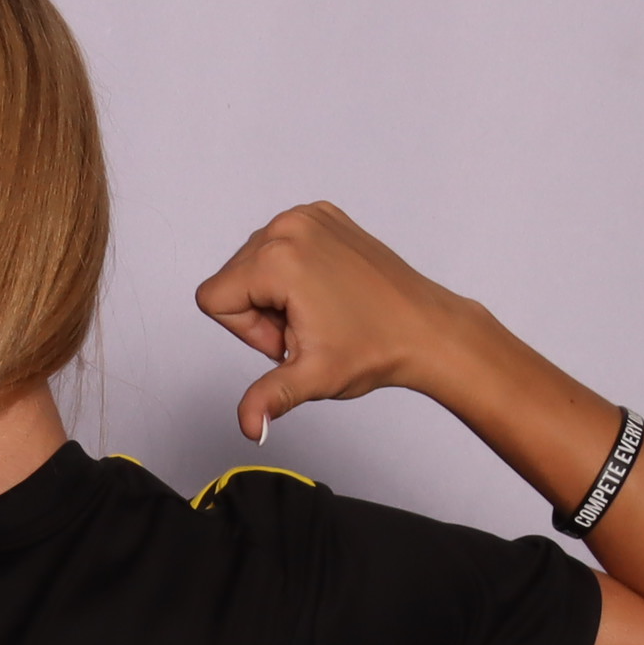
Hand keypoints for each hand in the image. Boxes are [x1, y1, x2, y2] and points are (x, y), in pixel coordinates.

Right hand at [192, 202, 479, 442]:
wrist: (429, 329)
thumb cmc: (378, 347)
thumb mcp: (314, 377)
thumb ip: (268, 398)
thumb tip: (250, 428)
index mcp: (277, 259)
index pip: (214, 298)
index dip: (245, 331)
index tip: (289, 338)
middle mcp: (288, 227)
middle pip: (231, 278)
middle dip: (260, 312)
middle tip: (308, 327)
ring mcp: (308, 216)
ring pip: (252, 262)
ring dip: (275, 292)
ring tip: (318, 310)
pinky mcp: (323, 216)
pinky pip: (279, 245)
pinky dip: (292, 271)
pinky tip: (324, 291)